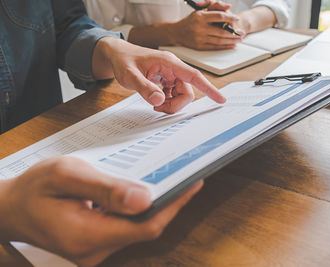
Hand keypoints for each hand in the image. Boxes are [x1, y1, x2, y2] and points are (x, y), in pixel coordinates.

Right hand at [0, 156, 202, 265]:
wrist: (11, 209)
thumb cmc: (33, 188)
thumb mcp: (66, 175)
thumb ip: (105, 188)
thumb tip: (144, 198)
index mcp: (86, 235)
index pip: (145, 226)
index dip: (174, 205)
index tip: (193, 182)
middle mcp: (95, 251)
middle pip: (146, 228)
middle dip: (169, 202)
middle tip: (185, 175)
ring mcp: (96, 251)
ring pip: (137, 228)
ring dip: (155, 205)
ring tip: (168, 178)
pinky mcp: (96, 246)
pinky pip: (126, 228)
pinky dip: (138, 211)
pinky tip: (143, 192)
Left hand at [93, 38, 224, 113]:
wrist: (118, 56)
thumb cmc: (124, 61)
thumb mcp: (130, 76)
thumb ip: (144, 88)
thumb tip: (159, 101)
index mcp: (169, 63)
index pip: (194, 76)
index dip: (209, 88)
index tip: (220, 99)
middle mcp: (173, 69)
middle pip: (187, 92)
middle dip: (175, 104)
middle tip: (157, 108)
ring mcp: (171, 75)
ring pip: (181, 96)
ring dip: (170, 104)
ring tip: (153, 103)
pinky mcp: (167, 81)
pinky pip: (174, 96)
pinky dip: (166, 102)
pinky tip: (154, 99)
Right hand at [172, 1, 241, 49]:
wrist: (176, 32)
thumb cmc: (191, 20)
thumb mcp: (201, 10)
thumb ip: (215, 6)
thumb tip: (229, 7)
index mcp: (200, 16)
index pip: (219, 16)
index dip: (230, 18)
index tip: (237, 19)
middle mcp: (200, 28)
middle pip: (221, 31)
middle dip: (234, 33)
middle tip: (242, 33)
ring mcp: (199, 38)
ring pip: (219, 41)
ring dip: (231, 41)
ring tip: (239, 40)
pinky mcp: (199, 47)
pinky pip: (214, 47)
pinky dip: (224, 47)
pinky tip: (231, 46)